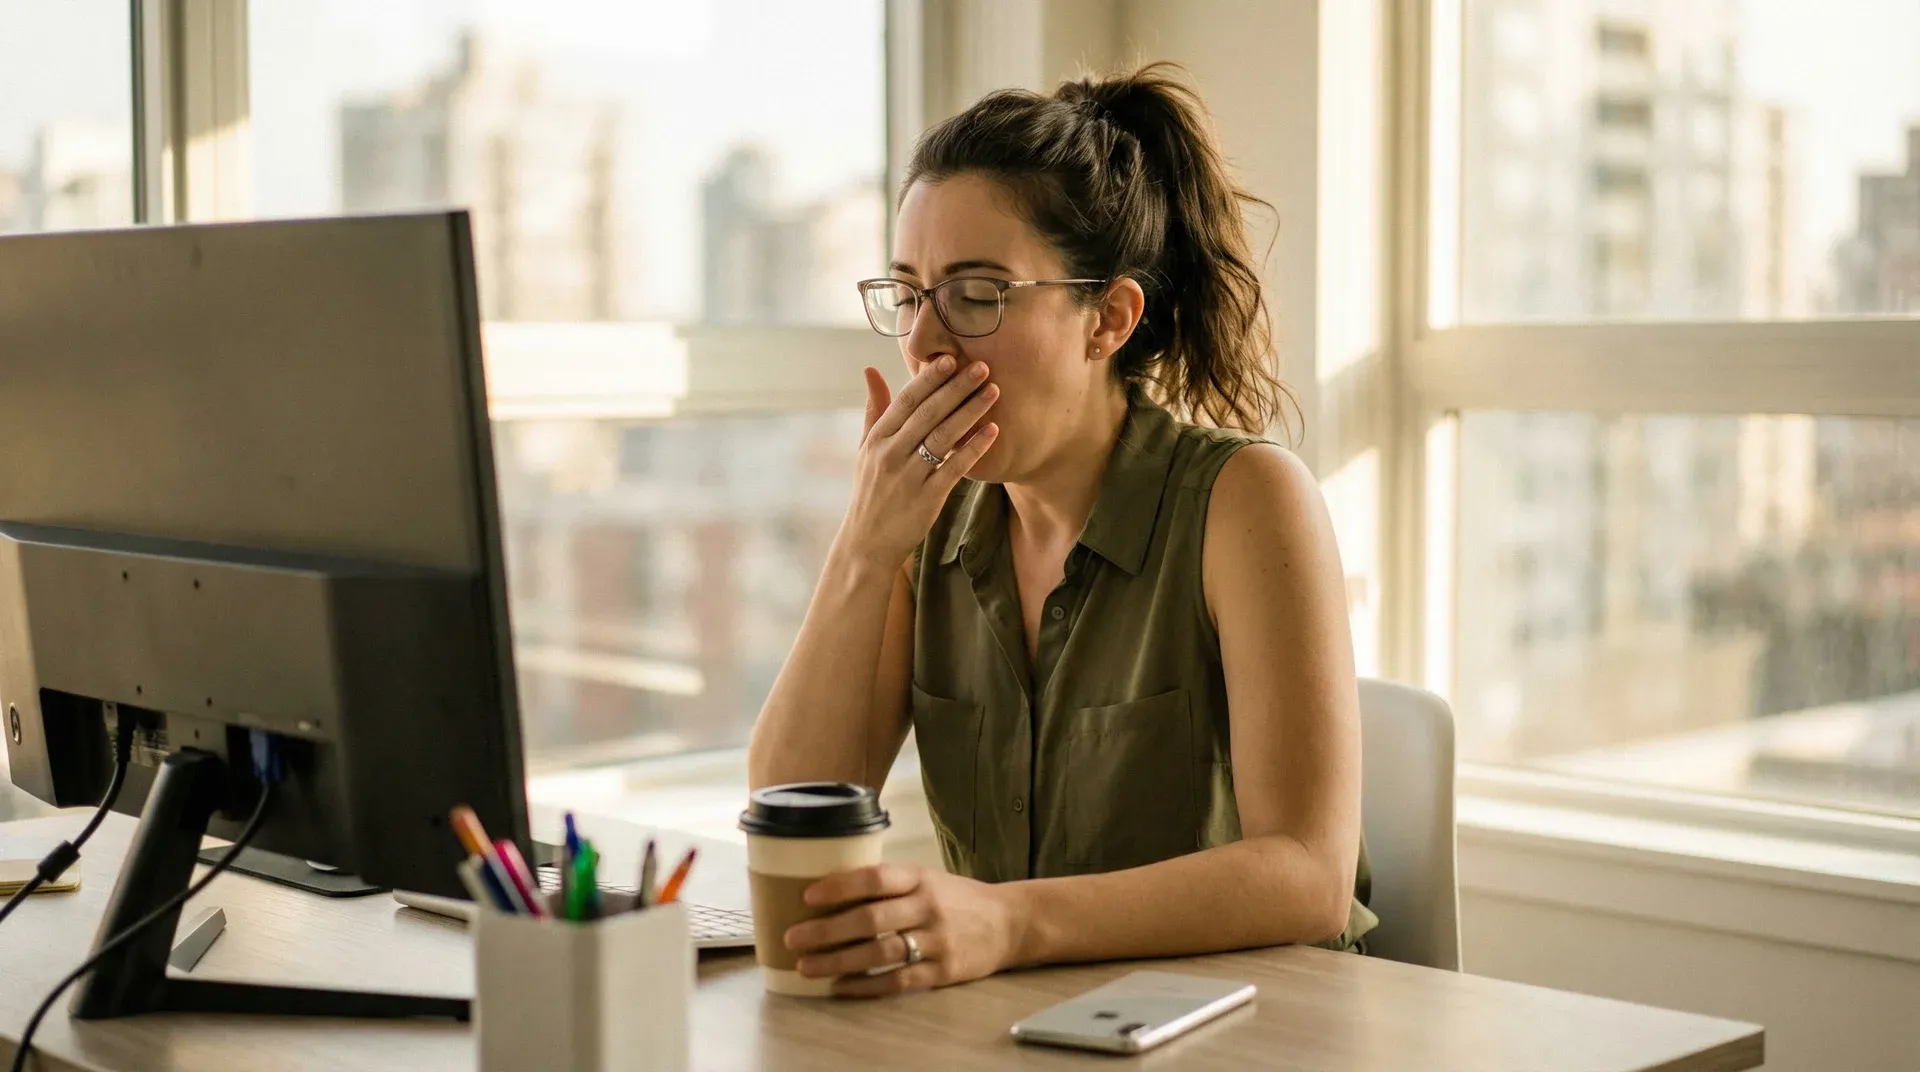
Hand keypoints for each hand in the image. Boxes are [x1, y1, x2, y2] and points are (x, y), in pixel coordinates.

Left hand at [784, 862, 1020, 997]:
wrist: (1008, 922)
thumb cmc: (957, 898)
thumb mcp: (927, 878)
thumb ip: (888, 885)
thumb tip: (828, 892)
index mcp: (920, 878)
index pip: (876, 878)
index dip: (840, 886)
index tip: (808, 897)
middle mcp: (928, 907)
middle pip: (871, 919)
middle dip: (827, 931)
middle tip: (794, 938)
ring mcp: (937, 941)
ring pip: (880, 953)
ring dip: (838, 961)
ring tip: (807, 966)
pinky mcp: (943, 971)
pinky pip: (898, 981)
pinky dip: (865, 986)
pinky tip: (840, 987)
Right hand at [834, 357, 998, 571]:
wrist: (866, 544)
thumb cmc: (870, 492)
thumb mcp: (864, 450)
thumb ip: (873, 409)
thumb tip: (870, 369)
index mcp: (877, 439)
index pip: (905, 401)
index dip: (928, 379)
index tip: (950, 357)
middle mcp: (891, 454)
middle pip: (927, 413)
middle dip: (956, 388)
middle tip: (983, 366)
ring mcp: (908, 477)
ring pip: (943, 437)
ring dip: (970, 411)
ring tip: (993, 391)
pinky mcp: (927, 499)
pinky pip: (954, 468)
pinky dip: (973, 448)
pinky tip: (992, 430)